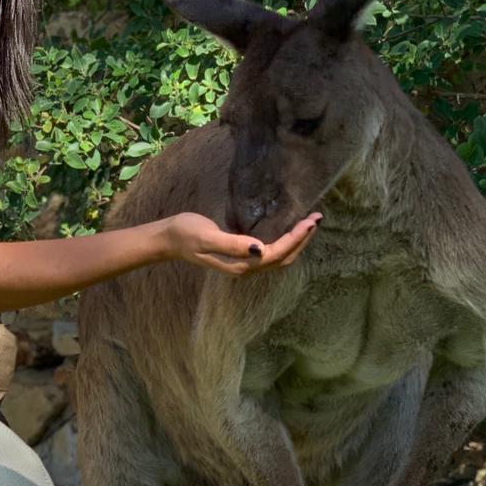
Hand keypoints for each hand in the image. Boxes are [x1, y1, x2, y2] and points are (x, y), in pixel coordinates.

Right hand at [163, 211, 321, 275]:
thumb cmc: (185, 234)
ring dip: (296, 242)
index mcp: (241, 265)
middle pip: (283, 258)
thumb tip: (259, 249)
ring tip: (308, 223)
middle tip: (316, 218)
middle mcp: (246, 267)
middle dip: (302, 240)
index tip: (310, 221)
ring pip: (279, 256)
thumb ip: (233, 243)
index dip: (296, 239)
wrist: (168, 239)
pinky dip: (285, 241)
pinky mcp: (242, 255)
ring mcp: (244, 263)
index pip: (276, 253)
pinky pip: (271, 252)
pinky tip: (288, 229)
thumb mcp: (207, 236)